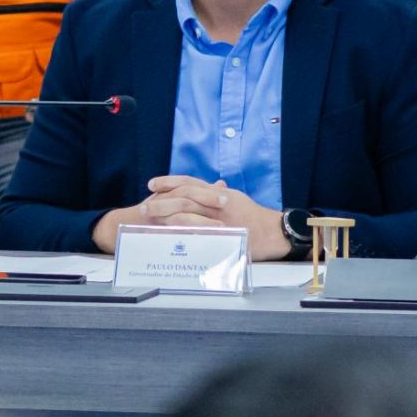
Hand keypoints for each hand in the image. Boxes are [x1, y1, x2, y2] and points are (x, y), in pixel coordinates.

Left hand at [139, 174, 291, 260]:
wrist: (274, 232)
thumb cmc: (255, 217)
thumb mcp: (237, 200)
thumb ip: (219, 194)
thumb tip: (211, 187)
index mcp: (219, 193)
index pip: (190, 182)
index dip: (169, 182)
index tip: (152, 184)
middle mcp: (218, 202)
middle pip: (184, 196)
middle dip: (162, 200)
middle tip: (143, 206)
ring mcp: (220, 218)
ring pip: (189, 212)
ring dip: (166, 215)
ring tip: (150, 221)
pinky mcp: (223, 233)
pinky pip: (199, 230)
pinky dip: (182, 231)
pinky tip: (168, 234)